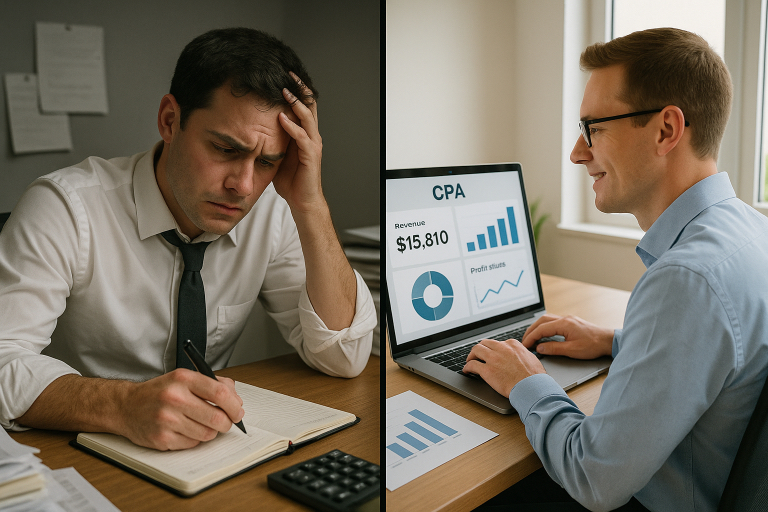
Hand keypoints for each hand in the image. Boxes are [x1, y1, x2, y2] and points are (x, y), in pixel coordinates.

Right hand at [118, 369, 244, 450]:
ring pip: (207, 434)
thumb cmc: (158, 392)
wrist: (126, 406)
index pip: (220, 394)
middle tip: (225, 422)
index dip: (234, 405)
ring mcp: (167, 419)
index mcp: (183, 379)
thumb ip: (212, 384)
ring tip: (202, 424)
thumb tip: (236, 400)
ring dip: (210, 431)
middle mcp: (174, 398)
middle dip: (227, 423)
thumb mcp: (184, 378)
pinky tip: (186, 430)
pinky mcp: (162, 438)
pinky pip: (192, 444)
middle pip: (217, 417)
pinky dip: (195, 439)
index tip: (238, 411)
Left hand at [273, 72, 323, 212]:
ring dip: (295, 103)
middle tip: (288, 73)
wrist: (303, 201)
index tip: (283, 74)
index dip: (295, 89)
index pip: (302, 105)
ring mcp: (312, 145)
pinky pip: (302, 138)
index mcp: (304, 133)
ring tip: (285, 91)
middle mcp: (311, 135)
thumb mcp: (277, 153)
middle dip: (299, 88)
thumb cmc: (290, 180)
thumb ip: (271, 139)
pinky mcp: (311, 156)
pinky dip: (292, 126)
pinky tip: (282, 118)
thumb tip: (251, 127)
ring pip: (307, 118)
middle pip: (309, 105)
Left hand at [463, 338, 545, 397]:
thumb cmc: (534, 377)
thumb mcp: (530, 358)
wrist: (532, 387)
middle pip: (485, 343)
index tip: (490, 353)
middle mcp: (501, 348)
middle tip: (477, 355)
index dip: (492, 349)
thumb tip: (519, 355)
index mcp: (512, 345)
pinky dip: (467, 367)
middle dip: (480, 349)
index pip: (498, 343)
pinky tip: (467, 370)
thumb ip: (522, 354)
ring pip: (476, 350)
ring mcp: (493, 358)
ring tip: (470, 361)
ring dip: (471, 355)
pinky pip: (472, 365)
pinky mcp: (487, 370)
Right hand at [521, 314, 613, 359]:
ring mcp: (568, 319)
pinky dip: (545, 327)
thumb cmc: (593, 345)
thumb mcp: (572, 350)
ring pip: (546, 319)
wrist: (608, 341)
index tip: (525, 345)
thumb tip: (540, 348)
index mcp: (564, 324)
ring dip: (537, 328)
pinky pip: (553, 321)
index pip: (541, 329)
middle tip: (524, 341)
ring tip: (531, 337)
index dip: (531, 337)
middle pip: (541, 321)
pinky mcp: (571, 322)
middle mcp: (565, 319)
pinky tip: (543, 333)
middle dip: (531, 330)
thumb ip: (554, 348)